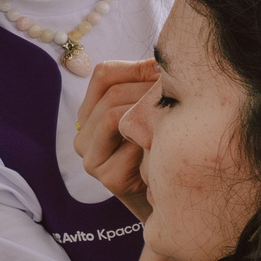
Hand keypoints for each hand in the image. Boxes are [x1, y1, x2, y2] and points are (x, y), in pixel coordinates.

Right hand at [75, 58, 157, 220]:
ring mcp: (91, 158)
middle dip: (147, 90)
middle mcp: (84, 135)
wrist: (170, 199)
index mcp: (91, 113)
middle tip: (177, 94)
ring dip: (146, 112)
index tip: (164, 72)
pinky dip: (150, 139)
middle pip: (111, 94)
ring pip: (114, 115)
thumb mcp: (153, 113)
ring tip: (171, 117)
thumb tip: (162, 61)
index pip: (103, 75)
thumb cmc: (163, 149)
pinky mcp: (107, 178)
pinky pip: (128, 143)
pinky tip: (166, 144)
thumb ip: (149, 86)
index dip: (135, 67)